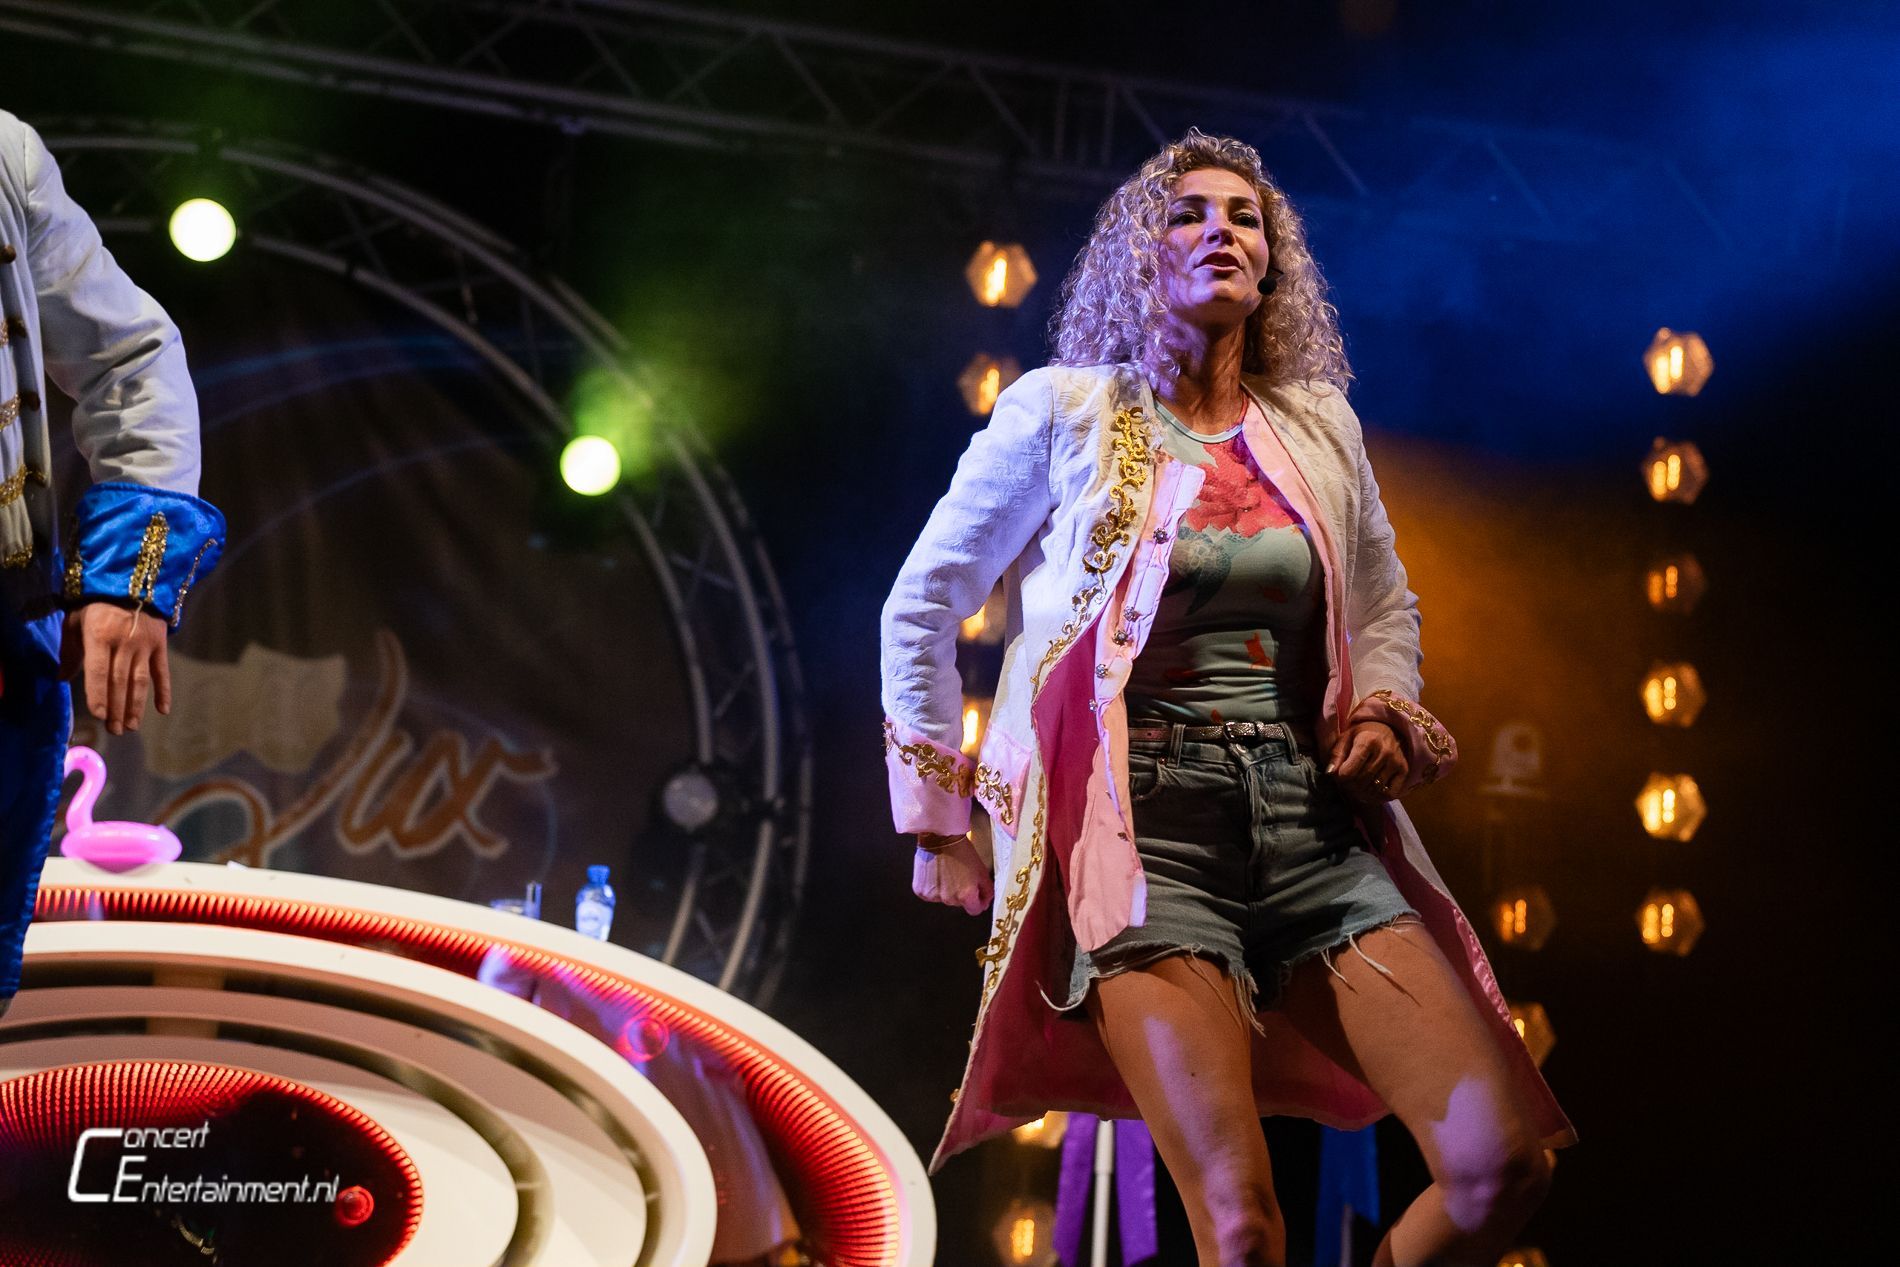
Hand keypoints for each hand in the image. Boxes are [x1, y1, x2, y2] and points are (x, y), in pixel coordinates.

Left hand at [59, 603, 171, 734]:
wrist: (131, 581)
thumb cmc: (96, 604)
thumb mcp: (76, 621)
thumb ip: (70, 650)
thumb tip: (62, 678)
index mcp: (100, 636)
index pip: (99, 670)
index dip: (98, 693)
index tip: (100, 715)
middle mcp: (125, 642)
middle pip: (120, 681)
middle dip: (117, 707)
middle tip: (115, 729)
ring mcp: (145, 645)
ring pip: (140, 680)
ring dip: (136, 705)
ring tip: (131, 726)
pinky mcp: (160, 645)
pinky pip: (162, 671)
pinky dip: (164, 691)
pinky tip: (163, 710)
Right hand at [912, 835, 993, 914]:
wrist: (939, 838)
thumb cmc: (961, 851)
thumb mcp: (981, 870)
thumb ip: (987, 890)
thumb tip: (985, 901)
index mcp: (965, 895)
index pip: (975, 911)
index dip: (978, 902)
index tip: (977, 894)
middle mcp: (949, 899)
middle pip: (959, 904)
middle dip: (961, 893)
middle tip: (960, 876)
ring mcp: (933, 896)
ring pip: (944, 899)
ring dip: (947, 890)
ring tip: (947, 873)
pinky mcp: (921, 891)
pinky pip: (931, 895)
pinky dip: (934, 887)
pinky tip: (936, 874)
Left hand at [1327, 720, 1407, 802]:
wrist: (1389, 728)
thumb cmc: (1362, 734)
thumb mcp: (1345, 738)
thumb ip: (1336, 755)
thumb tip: (1330, 773)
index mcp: (1368, 740)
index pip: (1350, 771)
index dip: (1340, 777)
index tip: (1339, 775)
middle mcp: (1384, 751)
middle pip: (1361, 781)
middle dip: (1350, 786)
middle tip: (1347, 783)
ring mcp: (1396, 762)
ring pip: (1374, 788)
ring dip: (1362, 793)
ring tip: (1357, 787)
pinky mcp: (1404, 771)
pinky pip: (1389, 793)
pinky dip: (1378, 797)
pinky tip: (1371, 791)